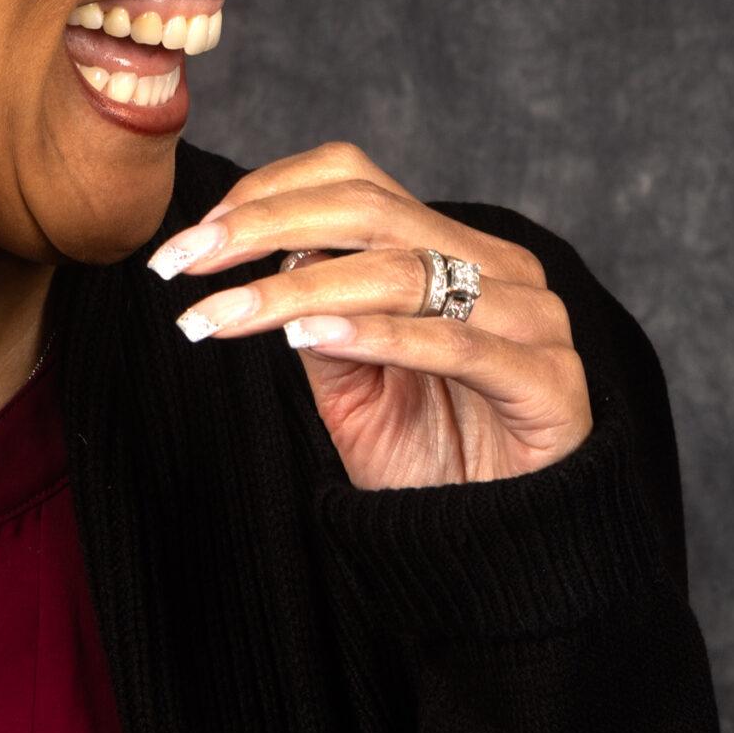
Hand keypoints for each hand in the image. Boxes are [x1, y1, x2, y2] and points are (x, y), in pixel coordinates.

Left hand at [147, 142, 592, 489]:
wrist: (504, 551)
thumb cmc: (434, 464)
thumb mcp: (353, 387)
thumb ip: (322, 317)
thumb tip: (269, 253)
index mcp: (457, 250)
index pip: (357, 182)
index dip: (268, 194)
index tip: (191, 237)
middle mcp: (502, 269)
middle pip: (372, 210)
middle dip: (261, 228)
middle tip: (182, 261)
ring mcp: (535, 320)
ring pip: (402, 272)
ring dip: (296, 291)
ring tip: (222, 314)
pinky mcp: (551, 381)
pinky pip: (452, 343)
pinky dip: (375, 334)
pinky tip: (305, 338)